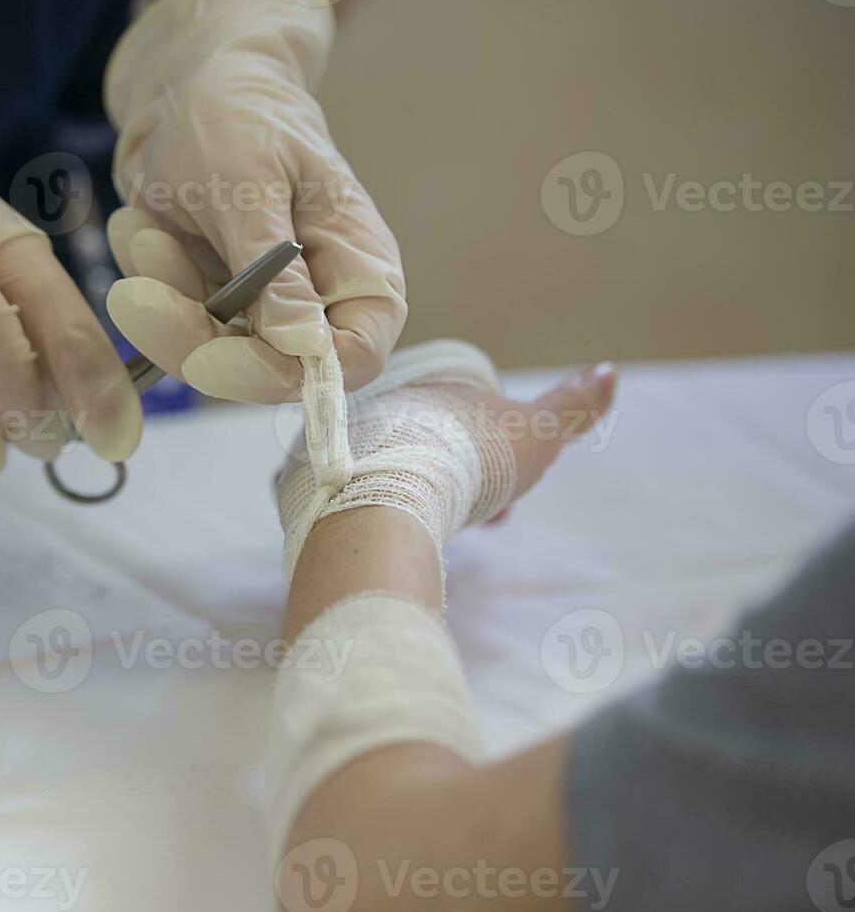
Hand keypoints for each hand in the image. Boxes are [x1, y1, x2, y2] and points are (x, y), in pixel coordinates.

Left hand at [102, 0, 405, 403]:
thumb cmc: (239, 115)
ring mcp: (260, 309)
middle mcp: (316, 304)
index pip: (349, 361)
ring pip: (205, 353)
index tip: (212, 354)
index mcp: (357, 274)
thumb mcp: (251, 186)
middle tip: (137, 295)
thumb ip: (275, 272)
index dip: (284, 371)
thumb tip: (308, 350)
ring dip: (160, 297)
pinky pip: (166, 324)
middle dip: (189, 335)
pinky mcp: (210, 304)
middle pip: (263, 371)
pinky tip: (145, 226)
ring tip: (147, 228)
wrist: (188, 85)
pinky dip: (145, 280)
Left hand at [275, 340, 617, 578]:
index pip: (468, 423)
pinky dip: (362, 516)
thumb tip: (609, 371)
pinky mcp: (302, 483)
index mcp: (430, 390)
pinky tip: (381, 540)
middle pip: (424, 448)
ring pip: (381, 472)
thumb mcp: (538, 429)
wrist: (390, 497)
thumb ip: (573, 403)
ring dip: (414, 499)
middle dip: (458, 483)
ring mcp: (335, 443)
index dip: (496, 461)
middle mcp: (376, 407)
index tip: (507, 500)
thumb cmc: (471, 459)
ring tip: (434, 533)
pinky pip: (335, 498)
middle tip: (477, 520)